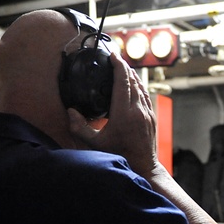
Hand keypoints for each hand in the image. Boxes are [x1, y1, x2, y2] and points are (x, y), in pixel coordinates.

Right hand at [67, 53, 158, 176]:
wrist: (144, 167)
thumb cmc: (119, 156)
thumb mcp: (95, 144)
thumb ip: (79, 128)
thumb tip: (71, 112)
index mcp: (124, 113)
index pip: (123, 82)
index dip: (118, 66)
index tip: (112, 55)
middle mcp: (138, 110)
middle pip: (133, 81)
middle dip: (124, 67)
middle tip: (115, 58)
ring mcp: (147, 113)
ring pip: (141, 87)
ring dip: (132, 75)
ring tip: (123, 68)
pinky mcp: (152, 118)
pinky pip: (146, 96)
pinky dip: (139, 86)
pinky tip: (134, 85)